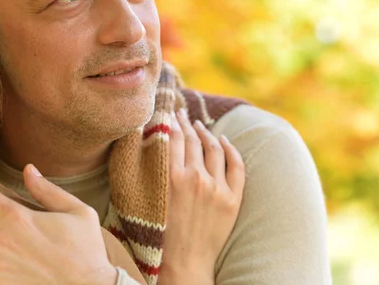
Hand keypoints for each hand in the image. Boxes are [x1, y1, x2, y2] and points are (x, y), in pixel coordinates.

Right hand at [159, 110, 245, 283]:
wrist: (182, 266)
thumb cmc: (156, 236)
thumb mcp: (142, 201)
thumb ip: (143, 173)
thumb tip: (142, 146)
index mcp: (170, 178)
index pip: (173, 138)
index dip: (171, 122)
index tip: (169, 113)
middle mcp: (195, 178)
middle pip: (193, 140)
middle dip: (186, 123)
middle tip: (182, 113)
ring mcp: (217, 188)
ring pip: (214, 148)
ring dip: (206, 133)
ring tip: (200, 125)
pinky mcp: (232, 199)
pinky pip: (236, 166)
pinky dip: (231, 149)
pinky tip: (225, 140)